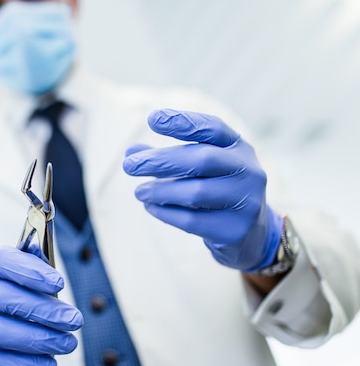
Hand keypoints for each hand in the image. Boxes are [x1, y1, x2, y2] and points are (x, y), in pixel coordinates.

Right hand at [0, 246, 82, 365]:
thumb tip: (52, 276)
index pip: (1, 261)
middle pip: (3, 299)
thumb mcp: (9, 283)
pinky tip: (47, 363)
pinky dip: (24, 364)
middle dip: (44, 311)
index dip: (31, 271)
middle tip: (73, 320)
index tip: (59, 284)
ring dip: (38, 340)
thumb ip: (31, 275)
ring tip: (66, 344)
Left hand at [122, 109, 282, 270]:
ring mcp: (246, 201)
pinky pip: (192, 220)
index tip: (152, 119)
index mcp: (239, 147)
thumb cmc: (216, 189)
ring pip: (196, 193)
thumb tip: (131, 152)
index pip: (213, 127)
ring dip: (160, 190)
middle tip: (129, 165)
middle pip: (202, 159)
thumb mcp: (199, 168)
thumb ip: (167, 158)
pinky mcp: (234, 230)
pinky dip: (165, 212)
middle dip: (161, 161)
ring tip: (139, 191)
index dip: (183, 122)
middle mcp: (248, 170)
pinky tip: (150, 206)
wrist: (250, 232)